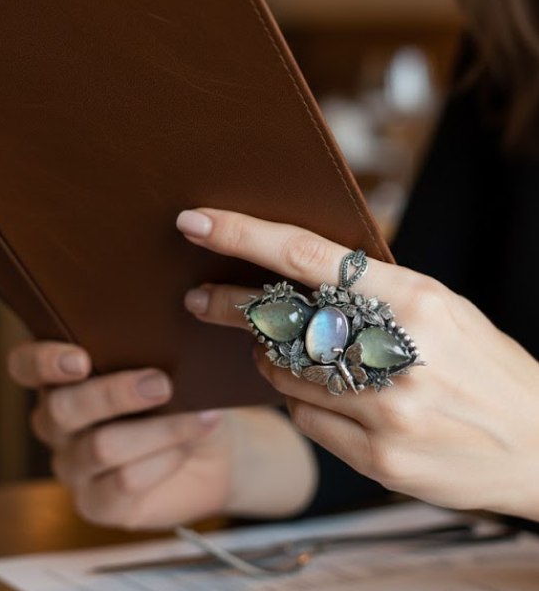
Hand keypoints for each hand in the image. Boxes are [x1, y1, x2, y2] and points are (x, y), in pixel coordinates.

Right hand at [7, 341, 316, 528]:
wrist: (215, 446)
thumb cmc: (185, 390)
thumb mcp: (168, 359)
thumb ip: (147, 343)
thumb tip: (154, 323)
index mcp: (61, 376)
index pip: (24, 365)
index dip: (42, 362)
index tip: (80, 358)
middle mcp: (57, 421)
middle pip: (62, 409)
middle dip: (116, 394)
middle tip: (162, 382)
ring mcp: (74, 465)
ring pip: (99, 447)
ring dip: (157, 429)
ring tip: (197, 415)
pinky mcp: (96, 503)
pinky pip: (121, 485)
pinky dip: (162, 461)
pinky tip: (187, 446)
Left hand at [178, 208, 538, 522]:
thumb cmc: (483, 365)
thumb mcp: (441, 307)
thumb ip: (374, 291)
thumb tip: (296, 272)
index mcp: (413, 300)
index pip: (307, 256)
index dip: (244, 235)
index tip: (198, 222)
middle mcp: (395, 354)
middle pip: (280, 320)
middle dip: (229, 306)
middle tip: (197, 298)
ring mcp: (385, 412)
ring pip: (284, 375)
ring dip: (271, 358)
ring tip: (282, 350)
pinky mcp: (378, 459)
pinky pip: (306, 420)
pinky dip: (302, 402)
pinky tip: (325, 393)